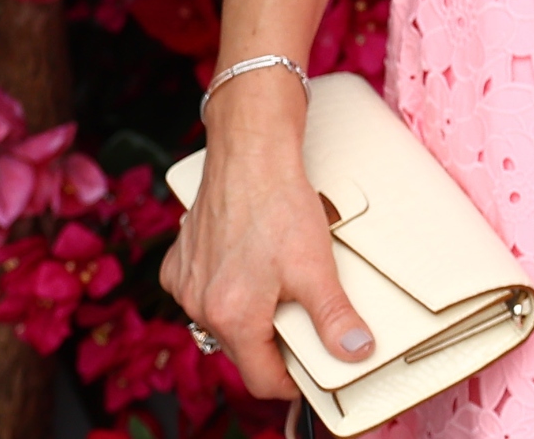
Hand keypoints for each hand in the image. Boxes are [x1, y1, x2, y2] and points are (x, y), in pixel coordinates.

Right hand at [158, 78, 376, 401]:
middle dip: (272, 342)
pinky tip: (247, 263)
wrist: (249, 153)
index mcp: (233, 316)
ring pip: (221, 320)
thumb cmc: (278, 203)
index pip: (261, 379)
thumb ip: (333, 316)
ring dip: (249, 313)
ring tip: (276, 282)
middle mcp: (200, 305)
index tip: (308, 372)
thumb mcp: (315, 266)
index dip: (290, 382)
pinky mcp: (179, 261)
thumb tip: (354, 350)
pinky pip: (202, 292)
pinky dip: (224, 286)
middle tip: (300, 316)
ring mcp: (185, 284)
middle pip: (242, 350)